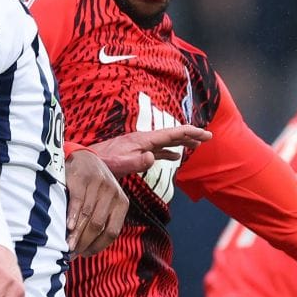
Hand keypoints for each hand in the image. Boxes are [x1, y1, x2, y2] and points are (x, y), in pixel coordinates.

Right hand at [65, 149, 130, 254]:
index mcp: (122, 203)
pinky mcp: (82, 178)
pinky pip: (77, 202)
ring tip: (66, 245)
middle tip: (72, 253)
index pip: (112, 232)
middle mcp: (113, 193)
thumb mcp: (106, 202)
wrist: (84, 159)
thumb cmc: (94, 188)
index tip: (85, 254)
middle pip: (98, 225)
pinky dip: (71, 216)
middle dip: (84, 242)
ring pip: (87, 216)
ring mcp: (98, 184)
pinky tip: (67, 227)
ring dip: (76, 234)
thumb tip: (86, 250)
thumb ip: (103, 221)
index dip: (98, 246)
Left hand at [86, 122, 210, 175]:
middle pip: (173, 135)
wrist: (88, 161)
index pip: (173, 133)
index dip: (191, 133)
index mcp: (145, 140)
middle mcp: (144, 139)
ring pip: (166, 142)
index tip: (206, 135)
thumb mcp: (121, 164)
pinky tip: (175, 156)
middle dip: (191, 135)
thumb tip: (153, 158)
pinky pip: (158, 150)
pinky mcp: (135, 152)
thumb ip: (138, 162)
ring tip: (196, 145)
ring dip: (182, 142)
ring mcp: (140, 145)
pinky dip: (169, 151)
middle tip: (208, 137)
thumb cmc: (104, 163)